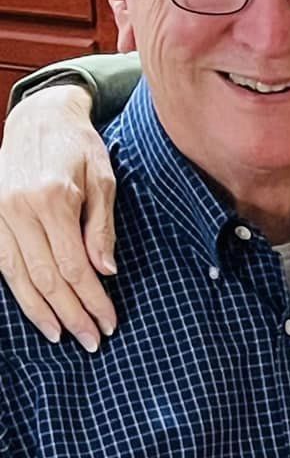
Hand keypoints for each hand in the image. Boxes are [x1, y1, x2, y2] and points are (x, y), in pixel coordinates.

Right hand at [0, 82, 119, 350]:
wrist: (39, 117)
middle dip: (71, 313)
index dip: (92, 299)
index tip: (110, 322)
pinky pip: (2, 263)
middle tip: (93, 340)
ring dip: (42, 312)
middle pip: (46, 277)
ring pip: (18, 276)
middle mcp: (19, 207)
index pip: (73, 265)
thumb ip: (101, 226)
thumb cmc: (79, 147)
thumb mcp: (103, 179)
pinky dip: (19, 292)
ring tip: (64, 336)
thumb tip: (106, 271)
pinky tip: (37, 313)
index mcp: (52, 197)